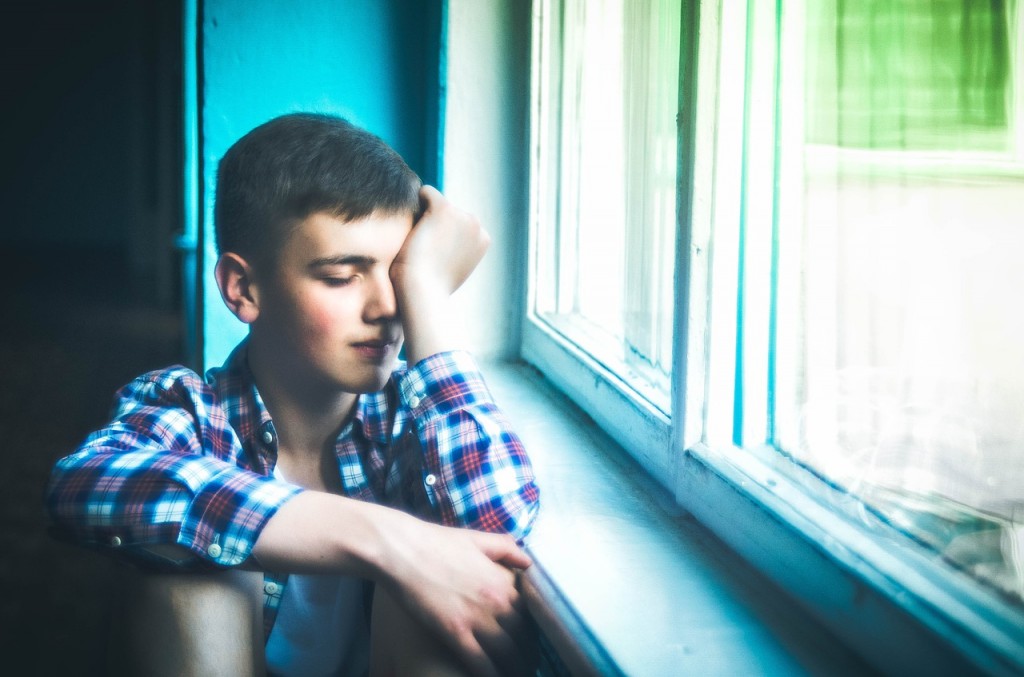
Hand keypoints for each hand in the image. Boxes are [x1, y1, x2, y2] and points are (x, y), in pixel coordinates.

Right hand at [381, 519, 534, 676]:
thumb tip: (529, 563)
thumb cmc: (437, 543)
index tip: (530, 640)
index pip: (532, 614)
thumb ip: (508, 549)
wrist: (401, 550)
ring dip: (515, 669)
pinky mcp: (454, 633)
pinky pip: (481, 664)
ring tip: (514, 675)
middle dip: (527, 655)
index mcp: (504, 580)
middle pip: (524, 638)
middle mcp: (497, 601)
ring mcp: (476, 619)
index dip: (534, 631)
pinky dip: (491, 675)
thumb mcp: (479, 539)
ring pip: (508, 655)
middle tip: (525, 663)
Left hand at [390, 185, 489, 300]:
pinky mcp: (443, 209)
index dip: (443, 235)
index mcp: (483, 238)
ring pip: (435, 204)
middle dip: (436, 225)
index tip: (436, 254)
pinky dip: (417, 202)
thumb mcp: (452, 269)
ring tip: (419, 244)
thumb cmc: (432, 288)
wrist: (424, 292)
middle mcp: (476, 224)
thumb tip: (444, 240)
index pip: (458, 223)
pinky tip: (412, 222)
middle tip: (426, 250)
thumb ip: (455, 250)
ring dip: (425, 218)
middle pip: (448, 212)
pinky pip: (426, 192)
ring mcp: (461, 215)